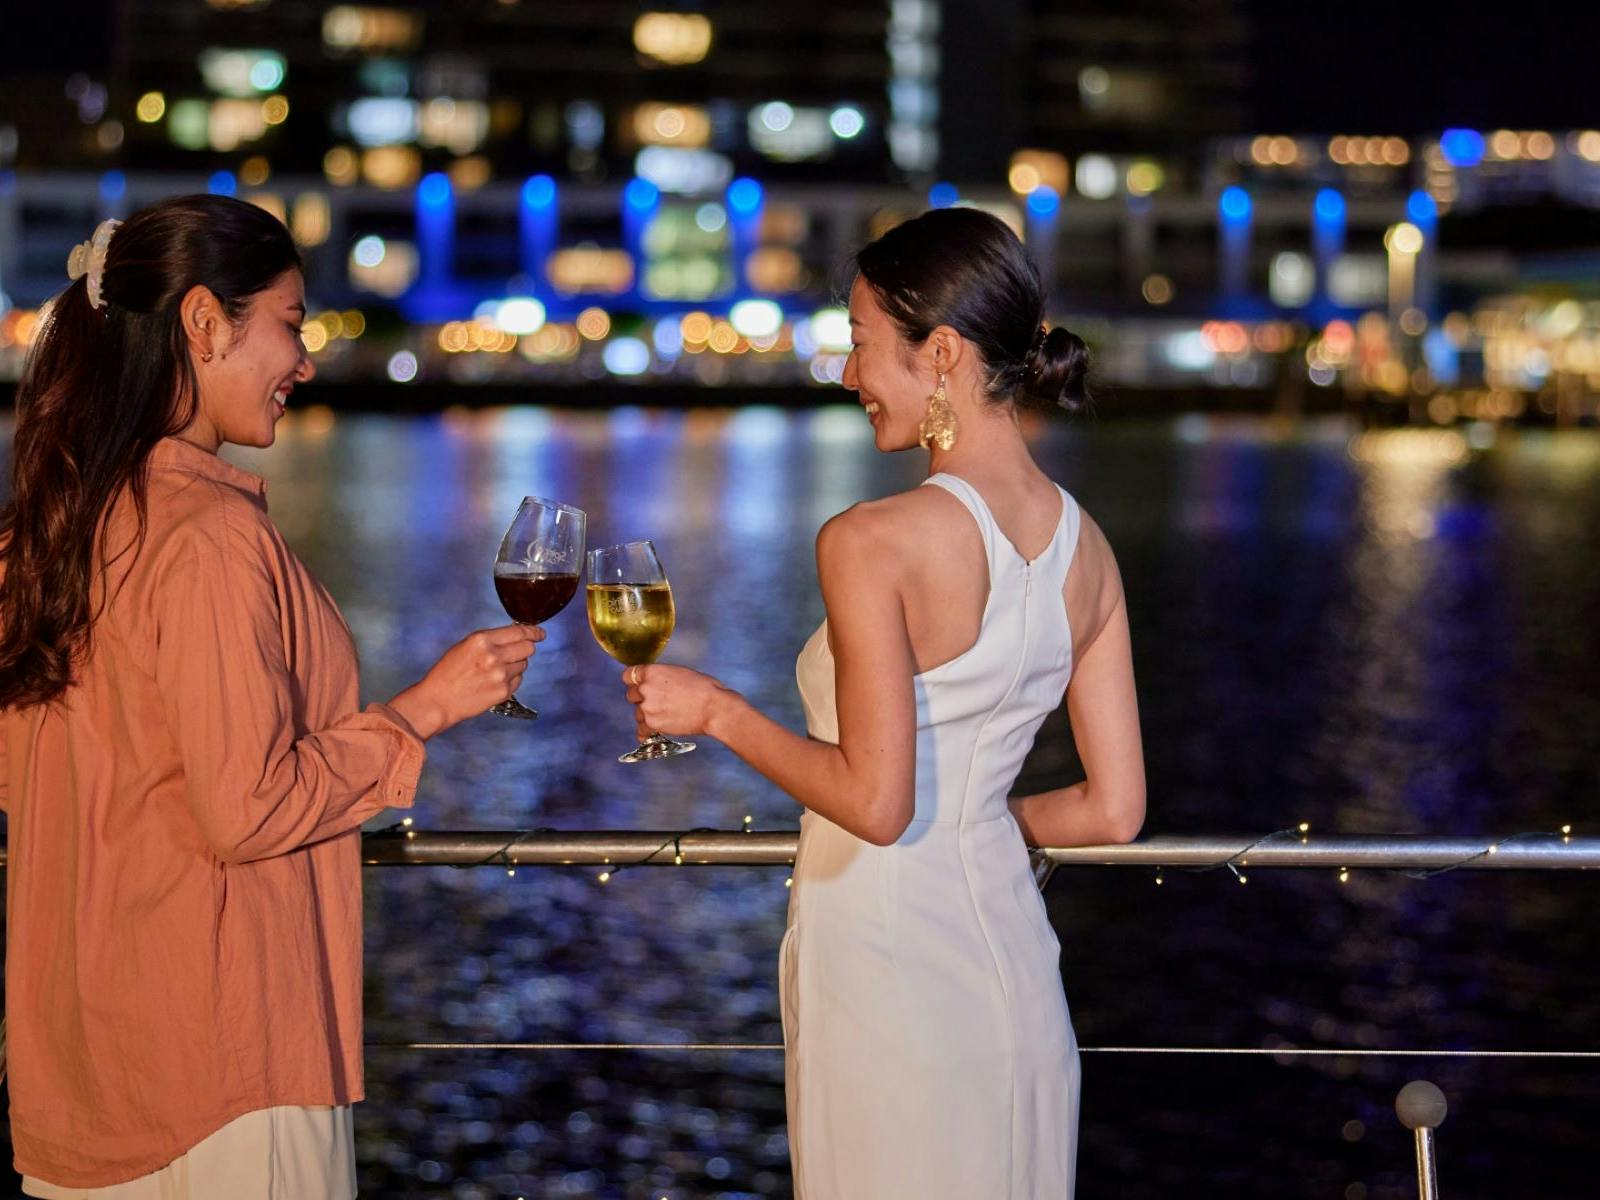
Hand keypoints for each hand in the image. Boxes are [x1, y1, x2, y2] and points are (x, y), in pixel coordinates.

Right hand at [390, 624, 543, 738]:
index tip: (540, 633)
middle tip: (515, 653)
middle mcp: (494, 655)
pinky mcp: (503, 692)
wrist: (438, 700)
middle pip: (528, 648)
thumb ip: (491, 640)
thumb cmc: (448, 673)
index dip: (533, 632)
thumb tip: (515, 636)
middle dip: (525, 649)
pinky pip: (518, 681)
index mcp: (482, 640)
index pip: (519, 632)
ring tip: (494, 672)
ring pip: (523, 665)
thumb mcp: (466, 645)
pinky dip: (510, 680)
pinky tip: (493, 683)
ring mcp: (500, 675)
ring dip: (514, 666)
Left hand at [623, 663, 734, 738]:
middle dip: (642, 698)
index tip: (638, 685)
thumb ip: (661, 676)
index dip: (634, 681)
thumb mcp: (680, 672)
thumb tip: (656, 682)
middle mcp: (645, 689)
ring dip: (647, 714)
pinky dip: (648, 731)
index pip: (628, 675)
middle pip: (631, 695)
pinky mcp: (652, 725)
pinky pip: (642, 730)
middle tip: (658, 701)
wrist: (713, 708)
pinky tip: (656, 729)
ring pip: (637, 712)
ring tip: (665, 715)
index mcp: (652, 672)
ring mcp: (647, 708)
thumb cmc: (704, 688)